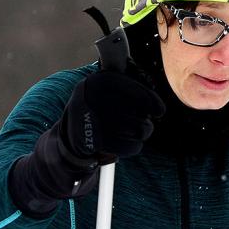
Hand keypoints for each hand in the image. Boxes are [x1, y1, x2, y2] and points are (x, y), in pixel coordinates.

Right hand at [7, 70, 164, 217]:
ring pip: (138, 130)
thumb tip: (156, 99)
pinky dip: (133, 147)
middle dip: (145, 122)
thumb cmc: (97, 112)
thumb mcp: (106, 92)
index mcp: (98, 81)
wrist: (69, 137)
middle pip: (139, 113)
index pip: (135, 90)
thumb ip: (129, 87)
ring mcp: (93, 120)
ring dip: (141, 134)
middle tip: (142, 124)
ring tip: (134, 133)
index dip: (152, 101)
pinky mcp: (94, 141)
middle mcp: (93, 98)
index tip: (159, 110)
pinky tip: (128, 143)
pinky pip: (130, 146)